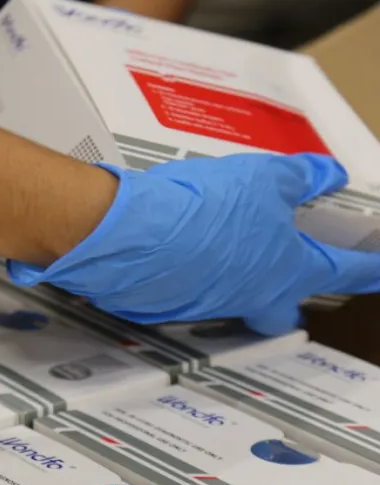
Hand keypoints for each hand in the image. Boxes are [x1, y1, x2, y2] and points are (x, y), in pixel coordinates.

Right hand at [7, 153, 379, 334]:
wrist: (129, 234)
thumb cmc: (202, 208)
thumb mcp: (263, 177)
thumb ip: (300, 177)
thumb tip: (327, 174)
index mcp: (287, 270)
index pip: (346, 272)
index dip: (372, 268)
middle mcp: (250, 297)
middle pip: (280, 311)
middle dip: (287, 299)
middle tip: (286, 274)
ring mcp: (206, 305)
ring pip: (230, 298)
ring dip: (230, 275)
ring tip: (216, 241)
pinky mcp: (165, 303)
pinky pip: (186, 290)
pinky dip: (187, 271)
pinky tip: (173, 245)